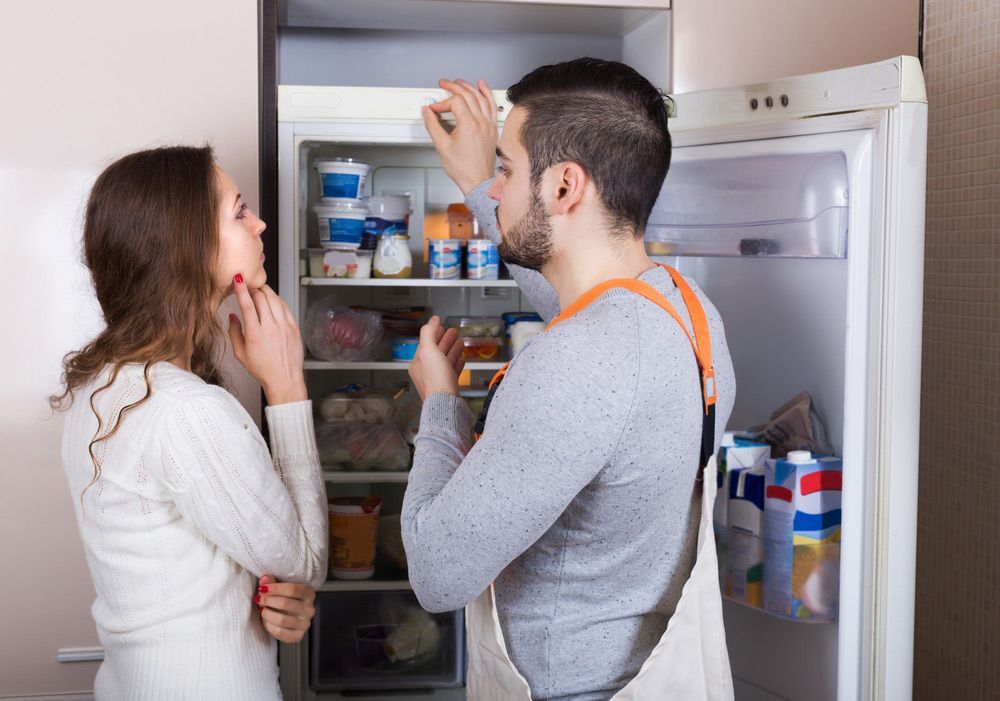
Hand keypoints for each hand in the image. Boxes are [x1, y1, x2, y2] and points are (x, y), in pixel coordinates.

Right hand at [227, 276, 307, 404]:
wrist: (284, 379)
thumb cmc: (262, 369)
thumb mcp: (240, 354)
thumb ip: (234, 332)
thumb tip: (232, 316)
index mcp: (255, 333)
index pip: (247, 304)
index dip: (241, 289)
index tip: (238, 279)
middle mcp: (271, 327)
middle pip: (262, 297)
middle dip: (254, 287)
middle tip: (249, 284)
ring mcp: (285, 326)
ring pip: (275, 299)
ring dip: (266, 291)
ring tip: (260, 289)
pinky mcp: (294, 328)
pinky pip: (285, 307)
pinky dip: (278, 300)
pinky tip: (273, 300)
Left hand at [255, 575, 315, 643]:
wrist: (288, 615)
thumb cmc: (284, 598)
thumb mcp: (280, 588)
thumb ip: (272, 583)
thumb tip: (264, 579)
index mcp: (309, 593)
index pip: (293, 589)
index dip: (275, 588)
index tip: (263, 588)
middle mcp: (309, 609)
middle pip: (285, 603)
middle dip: (268, 600)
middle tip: (259, 598)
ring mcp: (304, 624)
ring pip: (281, 619)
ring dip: (266, 613)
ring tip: (261, 609)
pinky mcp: (297, 636)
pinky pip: (279, 632)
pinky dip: (268, 625)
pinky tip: (265, 619)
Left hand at [409, 316, 465, 400]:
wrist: (446, 403)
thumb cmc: (436, 379)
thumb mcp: (429, 350)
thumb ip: (429, 332)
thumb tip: (432, 320)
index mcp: (418, 363)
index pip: (426, 344)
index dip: (434, 333)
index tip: (442, 326)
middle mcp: (426, 372)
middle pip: (436, 352)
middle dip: (445, 340)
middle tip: (454, 332)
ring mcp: (437, 380)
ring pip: (445, 361)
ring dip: (452, 350)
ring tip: (461, 342)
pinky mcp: (448, 387)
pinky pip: (452, 372)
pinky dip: (457, 363)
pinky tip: (462, 359)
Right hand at [422, 78, 498, 194]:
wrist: (477, 181)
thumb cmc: (463, 168)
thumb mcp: (442, 146)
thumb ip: (432, 125)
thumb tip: (427, 112)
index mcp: (469, 125)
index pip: (455, 102)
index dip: (442, 103)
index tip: (434, 110)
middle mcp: (481, 122)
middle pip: (468, 95)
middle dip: (453, 87)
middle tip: (444, 84)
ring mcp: (489, 125)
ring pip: (480, 97)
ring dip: (469, 87)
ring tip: (459, 82)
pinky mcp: (492, 129)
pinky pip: (491, 106)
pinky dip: (486, 94)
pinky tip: (482, 87)